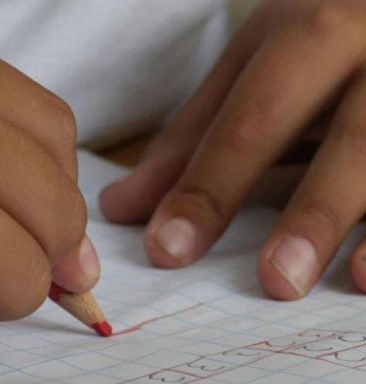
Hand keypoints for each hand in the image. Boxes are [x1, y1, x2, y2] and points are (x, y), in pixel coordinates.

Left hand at [101, 0, 365, 299]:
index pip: (250, 121)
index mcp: (309, 34)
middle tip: (273, 282)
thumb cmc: (315, 39)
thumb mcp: (250, 69)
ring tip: (344, 284)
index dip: (208, 187)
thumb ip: (192, 139)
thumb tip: (121, 206)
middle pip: (347, 138)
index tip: (167, 249)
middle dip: (310, 213)